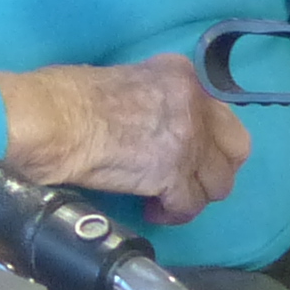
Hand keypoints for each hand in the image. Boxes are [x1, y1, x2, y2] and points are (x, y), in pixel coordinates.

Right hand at [0, 56, 250, 226]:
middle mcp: (195, 104)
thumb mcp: (126, 79)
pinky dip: (173, 214)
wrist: (54, 120)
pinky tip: (153, 209)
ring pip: (218, 183)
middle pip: (235, 147)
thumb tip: (154, 123)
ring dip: (193, 194)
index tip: (183, 150)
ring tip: (164, 198)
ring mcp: (189, 140)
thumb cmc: (68, 96)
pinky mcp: (174, 174)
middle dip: (214, 168)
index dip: (205, 138)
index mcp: (182, 75)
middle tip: (187, 179)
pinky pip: (190, 205)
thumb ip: (155, 99)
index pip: (218, 111)